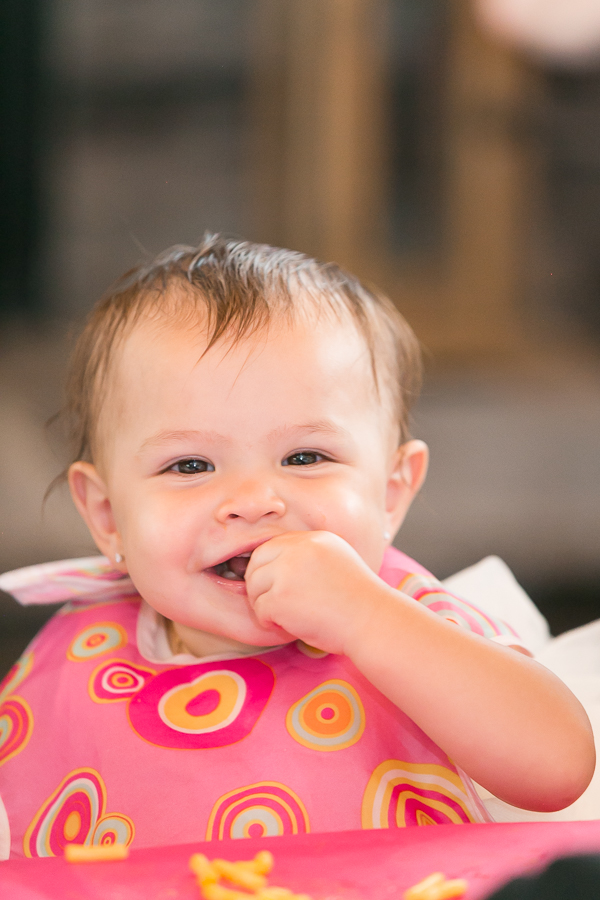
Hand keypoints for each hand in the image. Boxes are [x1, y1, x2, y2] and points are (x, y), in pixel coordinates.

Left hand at [244, 531, 384, 653]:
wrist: (372, 621)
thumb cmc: (359, 601)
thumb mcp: (338, 560)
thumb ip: (310, 556)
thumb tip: (278, 565)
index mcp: (314, 538)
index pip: (272, 546)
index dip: (268, 567)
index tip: (274, 585)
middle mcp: (299, 548)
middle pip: (257, 562)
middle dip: (259, 584)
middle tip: (272, 602)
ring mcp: (287, 571)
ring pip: (254, 586)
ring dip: (264, 604)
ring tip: (286, 616)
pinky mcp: (280, 597)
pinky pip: (259, 609)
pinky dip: (270, 622)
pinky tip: (289, 625)